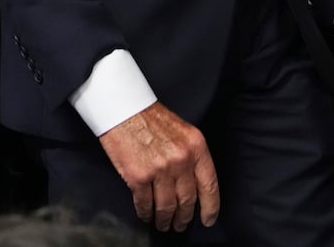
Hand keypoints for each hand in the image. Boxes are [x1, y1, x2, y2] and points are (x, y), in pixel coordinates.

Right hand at [98, 102, 219, 232]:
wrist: (123, 109)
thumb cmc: (150, 118)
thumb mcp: (182, 131)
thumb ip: (191, 156)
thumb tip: (193, 184)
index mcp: (196, 146)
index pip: (209, 185)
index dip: (210, 207)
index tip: (208, 219)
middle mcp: (180, 159)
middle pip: (187, 199)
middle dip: (184, 217)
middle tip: (181, 224)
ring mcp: (159, 169)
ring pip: (167, 206)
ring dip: (165, 219)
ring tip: (163, 223)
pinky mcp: (138, 176)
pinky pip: (145, 204)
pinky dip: (146, 213)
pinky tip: (146, 215)